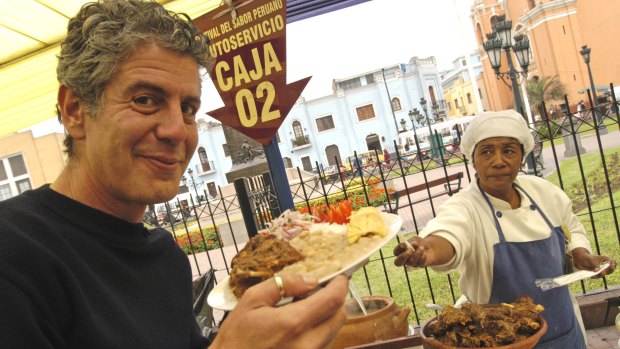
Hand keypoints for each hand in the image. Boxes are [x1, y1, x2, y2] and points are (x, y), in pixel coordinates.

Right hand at [210, 274, 347, 348]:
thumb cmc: (237, 336)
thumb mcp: (251, 301)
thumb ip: (282, 285)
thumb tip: (310, 279)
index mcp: (293, 323)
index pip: (333, 300)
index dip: (340, 285)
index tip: (339, 276)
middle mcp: (307, 344)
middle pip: (339, 316)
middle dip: (335, 300)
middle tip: (320, 291)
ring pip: (334, 331)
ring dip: (327, 316)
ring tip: (306, 309)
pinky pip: (325, 344)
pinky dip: (320, 331)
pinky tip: (301, 326)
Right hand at [393, 236, 427, 267]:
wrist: (430, 248)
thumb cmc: (420, 243)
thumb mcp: (415, 240)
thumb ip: (411, 242)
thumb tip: (409, 245)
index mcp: (400, 251)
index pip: (395, 252)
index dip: (398, 248)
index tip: (404, 244)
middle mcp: (404, 259)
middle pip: (398, 262)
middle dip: (403, 256)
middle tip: (410, 251)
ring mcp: (411, 263)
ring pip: (411, 262)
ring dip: (417, 254)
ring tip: (422, 248)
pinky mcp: (419, 265)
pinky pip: (419, 263)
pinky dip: (422, 257)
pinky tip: (425, 254)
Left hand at [571, 248, 616, 277]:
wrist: (579, 260)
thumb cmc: (587, 257)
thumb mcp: (592, 260)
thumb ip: (597, 266)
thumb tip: (600, 272)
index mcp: (605, 260)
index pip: (613, 263)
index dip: (613, 265)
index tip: (611, 266)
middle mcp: (604, 266)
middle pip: (610, 271)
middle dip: (606, 271)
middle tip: (602, 271)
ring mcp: (600, 270)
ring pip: (603, 275)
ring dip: (599, 274)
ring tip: (594, 271)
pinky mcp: (595, 274)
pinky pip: (596, 276)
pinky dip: (594, 276)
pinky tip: (591, 274)